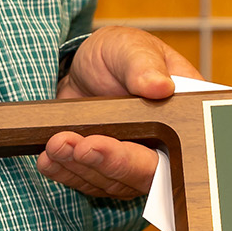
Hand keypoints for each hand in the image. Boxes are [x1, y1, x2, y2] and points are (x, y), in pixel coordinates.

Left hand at [39, 26, 202, 199]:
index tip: (119, 145)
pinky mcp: (105, 171)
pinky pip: (89, 182)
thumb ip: (144, 66)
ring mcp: (134, 163)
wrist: (86, 68)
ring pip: (113, 182)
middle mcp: (164, 146)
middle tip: (81, 146)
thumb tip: (160, 86)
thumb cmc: (119, 54)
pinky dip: (66, 173)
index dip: (153, 157)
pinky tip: (49, 160)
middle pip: (145, 172)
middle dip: (109, 163)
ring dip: (82, 167)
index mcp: (182, 114)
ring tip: (57, 145)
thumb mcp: (131, 47)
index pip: (179, 147)